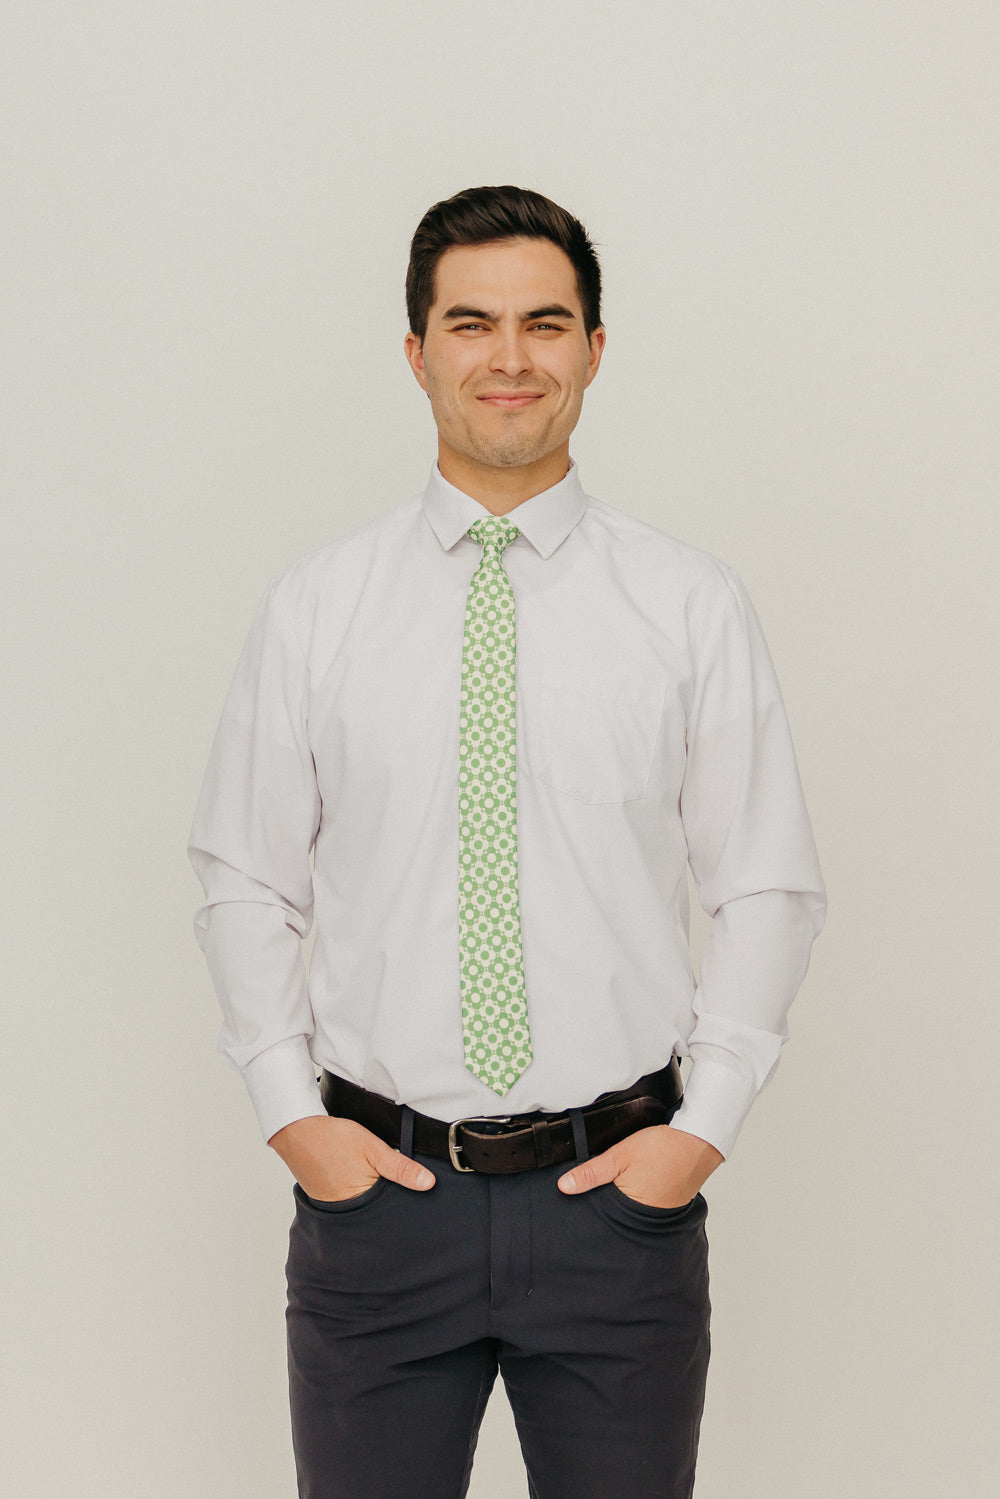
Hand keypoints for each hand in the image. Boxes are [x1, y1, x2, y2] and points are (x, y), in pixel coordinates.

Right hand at [268, 1114, 435, 1201]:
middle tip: (385, 1178)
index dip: (402, 1199)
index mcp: (360, 1202)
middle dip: (384, 1197)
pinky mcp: (322, 1197)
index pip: (389, 1209)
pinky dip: (352, 1188)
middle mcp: (345, 1210)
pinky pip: (345, 1197)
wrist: (296, 1129)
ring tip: (367, 1174)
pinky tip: (353, 1173)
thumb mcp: (373, 1148)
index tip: (410, 1192)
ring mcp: (331, 1205)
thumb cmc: (332, 1138)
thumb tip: (428, 1184)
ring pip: (361, 1202)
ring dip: (368, 1191)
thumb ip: (400, 1167)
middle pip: (375, 1208)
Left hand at [557, 1124, 723, 1207]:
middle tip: (606, 1188)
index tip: (581, 1203)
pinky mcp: (673, 1201)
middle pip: (620, 1215)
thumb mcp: (619, 1155)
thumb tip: (565, 1186)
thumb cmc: (662, 1147)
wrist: (698, 1139)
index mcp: (632, 1209)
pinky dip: (643, 1192)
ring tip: (623, 1183)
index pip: (605, 1218)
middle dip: (610, 1205)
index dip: (593, 1209)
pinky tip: (641, 1179)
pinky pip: (651, 1201)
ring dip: (627, 1198)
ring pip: (635, 1208)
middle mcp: (648, 1216)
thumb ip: (591, 1172)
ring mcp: (663, 1210)